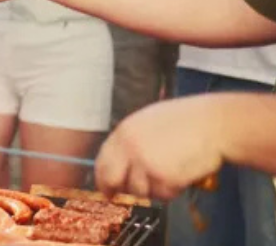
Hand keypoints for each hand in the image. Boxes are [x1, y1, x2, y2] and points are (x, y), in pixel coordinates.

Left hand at [95, 96, 225, 199]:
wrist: (214, 124)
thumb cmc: (188, 120)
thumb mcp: (148, 120)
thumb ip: (130, 139)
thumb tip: (120, 159)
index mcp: (123, 132)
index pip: (102, 161)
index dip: (103, 178)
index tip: (106, 188)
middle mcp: (130, 148)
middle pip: (111, 180)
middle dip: (119, 190)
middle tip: (126, 194)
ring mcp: (146, 163)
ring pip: (139, 191)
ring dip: (153, 188)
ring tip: (170, 172)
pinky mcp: (164, 178)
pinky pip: (162, 195)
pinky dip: (172, 190)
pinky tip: (181, 174)